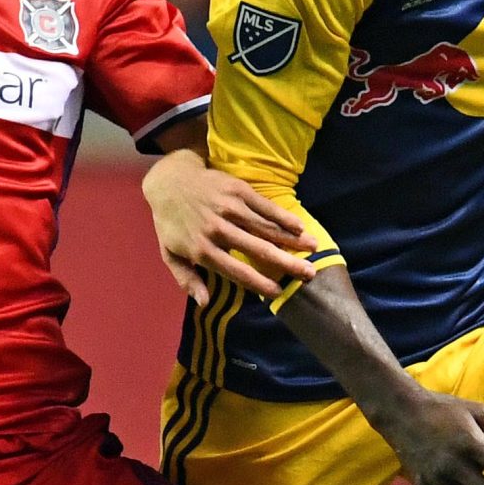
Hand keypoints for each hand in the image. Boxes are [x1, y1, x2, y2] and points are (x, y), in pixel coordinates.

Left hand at [144, 149, 317, 306]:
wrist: (170, 181)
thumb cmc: (171, 223)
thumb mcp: (170, 255)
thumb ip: (186, 279)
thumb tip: (203, 302)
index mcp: (202, 249)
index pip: (235, 271)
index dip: (258, 283)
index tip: (278, 292)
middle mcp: (217, 229)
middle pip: (257, 249)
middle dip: (285, 263)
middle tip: (308, 273)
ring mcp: (228, 208)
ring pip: (265, 227)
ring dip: (292, 239)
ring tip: (313, 248)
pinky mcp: (237, 190)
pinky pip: (264, 205)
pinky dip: (283, 216)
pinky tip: (299, 226)